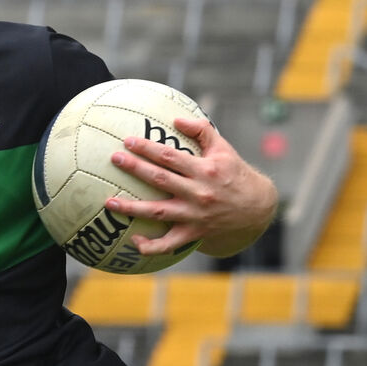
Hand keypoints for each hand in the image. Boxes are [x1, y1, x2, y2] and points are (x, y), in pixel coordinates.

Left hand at [104, 116, 278, 256]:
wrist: (257, 209)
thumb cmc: (235, 174)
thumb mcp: (224, 149)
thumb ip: (202, 130)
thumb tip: (176, 120)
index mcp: (205, 170)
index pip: (171, 156)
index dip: (148, 148)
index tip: (128, 141)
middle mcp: (199, 193)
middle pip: (161, 179)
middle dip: (135, 168)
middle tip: (114, 159)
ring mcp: (195, 215)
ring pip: (159, 212)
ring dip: (132, 208)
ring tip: (109, 201)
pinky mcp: (194, 233)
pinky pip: (169, 243)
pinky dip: (151, 245)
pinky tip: (133, 240)